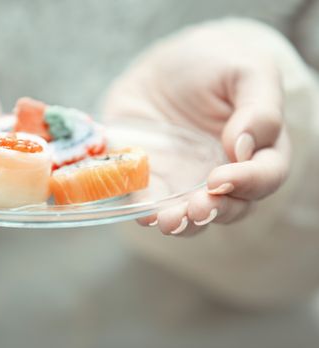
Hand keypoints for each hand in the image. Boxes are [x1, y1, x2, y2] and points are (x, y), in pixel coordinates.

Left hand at [103, 24, 289, 234]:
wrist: (163, 65)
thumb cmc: (214, 63)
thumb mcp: (246, 69)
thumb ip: (258, 108)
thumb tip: (243, 148)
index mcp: (259, 147)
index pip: (265, 175)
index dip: (248, 182)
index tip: (220, 177)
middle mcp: (226, 170)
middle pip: (231, 206)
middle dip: (214, 211)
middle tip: (196, 208)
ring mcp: (188, 179)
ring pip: (192, 214)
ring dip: (182, 222)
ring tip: (168, 220)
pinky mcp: (154, 178)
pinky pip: (152, 201)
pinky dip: (147, 210)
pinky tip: (144, 213)